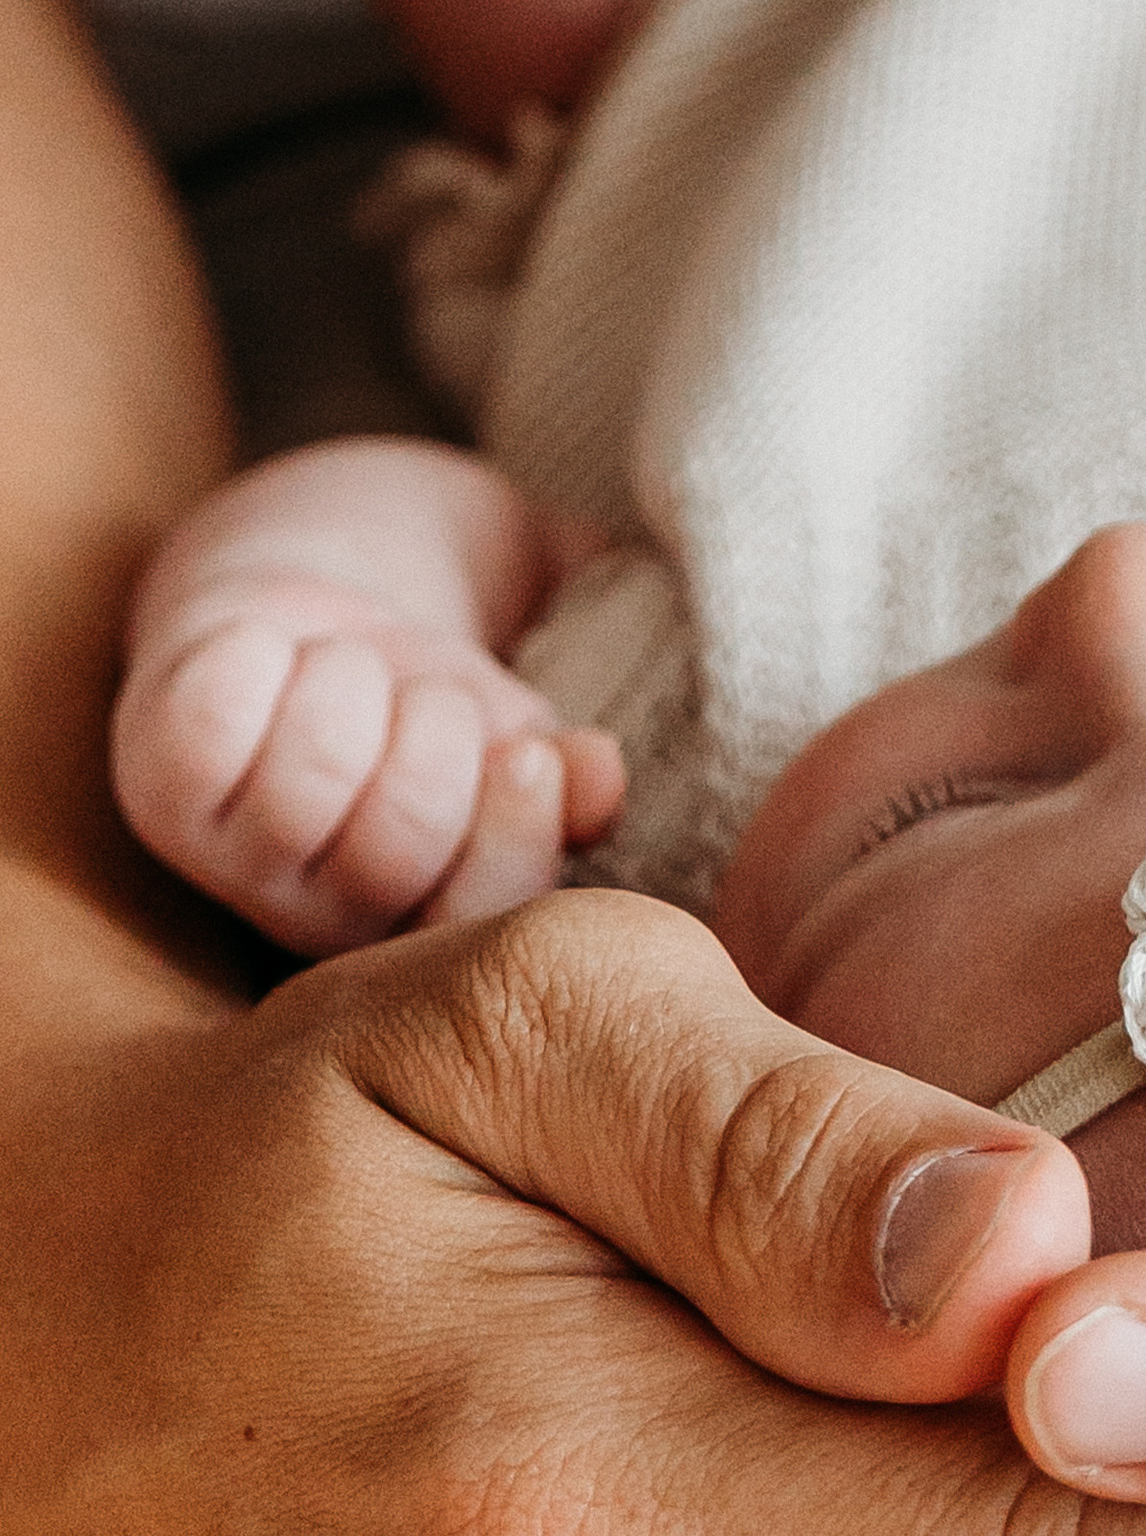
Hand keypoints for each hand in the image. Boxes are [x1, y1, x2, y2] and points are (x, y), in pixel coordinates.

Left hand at [111, 570, 626, 950]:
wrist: (306, 613)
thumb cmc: (423, 693)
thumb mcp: (514, 732)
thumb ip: (566, 777)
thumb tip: (597, 777)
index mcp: (423, 923)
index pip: (478, 917)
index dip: (512, 832)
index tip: (529, 750)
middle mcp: (320, 917)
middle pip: (397, 841)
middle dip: (435, 728)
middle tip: (424, 687)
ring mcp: (231, 859)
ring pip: (309, 775)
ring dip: (351, 681)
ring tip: (351, 665)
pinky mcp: (157, 786)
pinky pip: (215, 721)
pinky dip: (258, 655)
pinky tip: (273, 650)